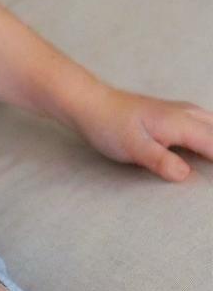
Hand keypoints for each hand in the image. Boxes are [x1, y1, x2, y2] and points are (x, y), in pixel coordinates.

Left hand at [70, 86, 212, 181]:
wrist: (90, 103)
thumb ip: (159, 160)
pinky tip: (204, 154)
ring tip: (208, 171)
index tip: (212, 187)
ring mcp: (183, 112)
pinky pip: (206, 126)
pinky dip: (210, 139)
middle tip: (210, 180)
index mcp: (182, 123)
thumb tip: (185, 175)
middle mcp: (188, 114)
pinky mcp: (176, 115)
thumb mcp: (132, 146)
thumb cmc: (109, 125)